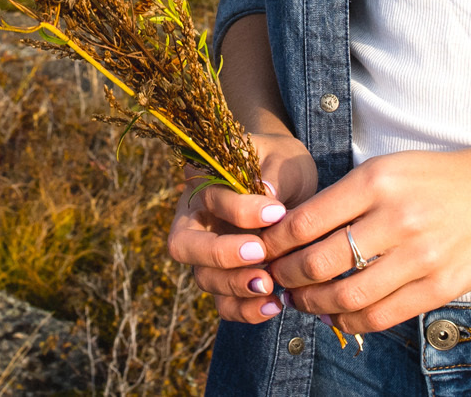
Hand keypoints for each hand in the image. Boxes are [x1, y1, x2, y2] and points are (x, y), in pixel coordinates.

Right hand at [164, 132, 320, 322]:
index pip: (210, 199)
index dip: (241, 209)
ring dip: (235, 286)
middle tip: (260, 254)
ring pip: (204, 278)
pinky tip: (274, 306)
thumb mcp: (282, 159)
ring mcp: (206, 255)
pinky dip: (245, 310)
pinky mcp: (225, 280)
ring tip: (271, 286)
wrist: (286, 181)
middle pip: (184, 246)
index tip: (277, 213)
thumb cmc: (279, 163)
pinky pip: (224, 304)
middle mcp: (195, 221)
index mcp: (201, 182)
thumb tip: (269, 192)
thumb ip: (275, 174)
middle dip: (221, 254)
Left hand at [263, 147, 470, 338]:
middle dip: (287, 277)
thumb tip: (298, 230)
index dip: (275, 242)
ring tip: (303, 301)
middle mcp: (395, 218)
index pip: (306, 220)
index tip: (264, 249)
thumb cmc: (446, 177)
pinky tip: (339, 318)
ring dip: (314, 305)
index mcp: (377, 181)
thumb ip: (349, 197)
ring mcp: (420, 257)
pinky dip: (351, 322)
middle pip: (318, 262)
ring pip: (346, 297)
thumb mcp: (393, 168)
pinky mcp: (439, 287)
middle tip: (276, 279)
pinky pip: (382, 315)